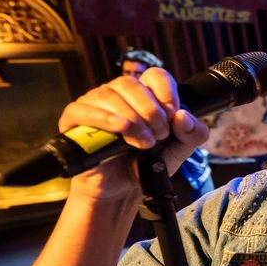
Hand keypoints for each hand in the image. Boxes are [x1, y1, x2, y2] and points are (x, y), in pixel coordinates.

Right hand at [60, 68, 209, 202]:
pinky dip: (104, 118)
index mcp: (144, 95)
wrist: (123, 189)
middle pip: (130, 83)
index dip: (166, 92)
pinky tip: (120, 129)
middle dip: (150, 110)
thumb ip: (192, 134)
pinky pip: (83, 109)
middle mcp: (118, 94)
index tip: (173, 115)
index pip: (155, 76)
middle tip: (159, 135)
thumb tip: (183, 116)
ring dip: (132, 118)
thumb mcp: (179, 150)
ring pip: (109, 95)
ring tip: (144, 143)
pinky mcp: (74, 119)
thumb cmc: (148, 164)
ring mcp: (94, 104)